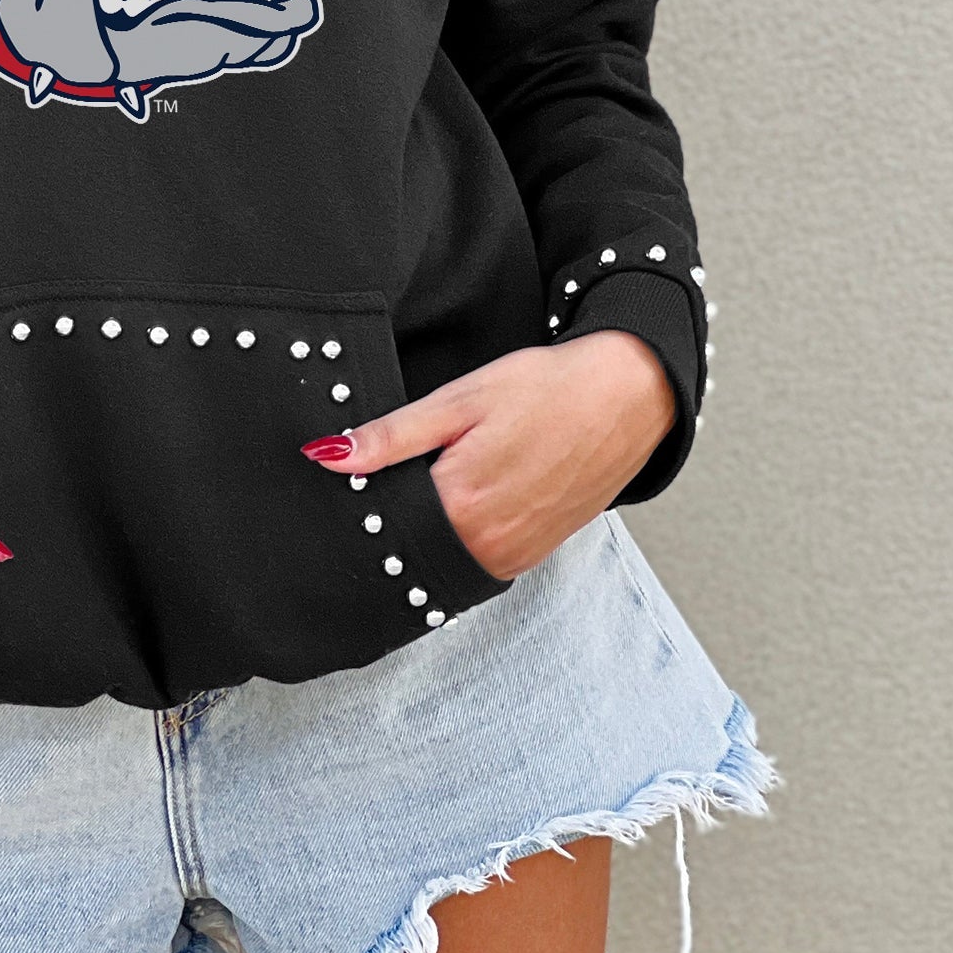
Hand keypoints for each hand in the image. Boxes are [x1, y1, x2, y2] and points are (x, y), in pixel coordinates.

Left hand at [302, 332, 676, 581]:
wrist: (627, 397)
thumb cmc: (547, 389)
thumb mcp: (460, 400)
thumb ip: (391, 436)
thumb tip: (325, 455)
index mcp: (461, 503)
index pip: (383, 525)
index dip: (362, 505)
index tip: (351, 486)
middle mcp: (488, 544)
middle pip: (410, 550)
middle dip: (392, 524)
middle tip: (390, 481)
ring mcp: (515, 556)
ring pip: (443, 560)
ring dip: (428, 534)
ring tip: (433, 485)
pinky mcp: (533, 556)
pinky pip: (477, 562)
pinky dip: (461, 539)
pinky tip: (464, 503)